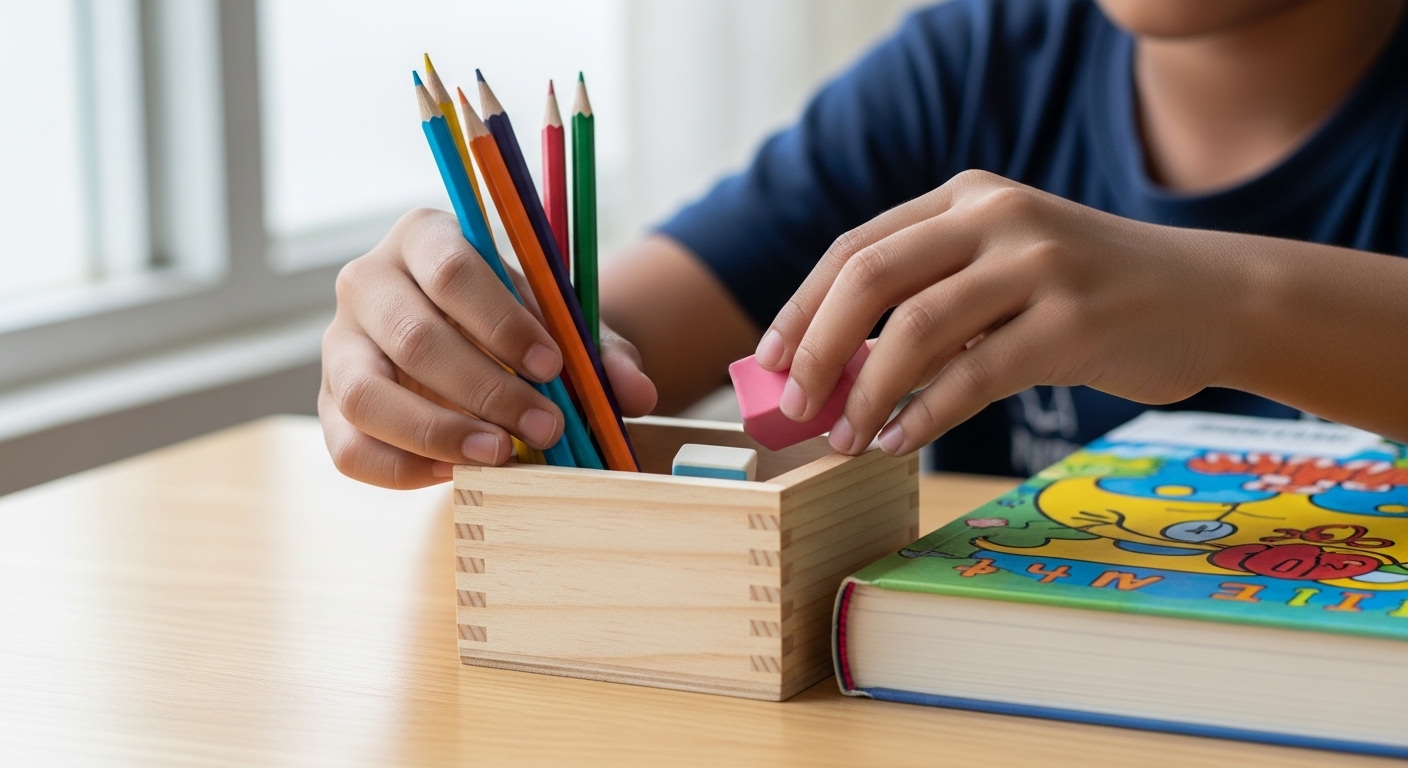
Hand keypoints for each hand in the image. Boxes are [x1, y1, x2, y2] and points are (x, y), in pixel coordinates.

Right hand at [319, 209, 656, 487]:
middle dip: (486, 389)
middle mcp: (368, 282)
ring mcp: (340, 345)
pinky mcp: (331, 403)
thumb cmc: (519, 324)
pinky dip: (403, 469)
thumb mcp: (564, 325)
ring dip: (438, 433)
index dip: (502, 321)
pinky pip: (349, 447)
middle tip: (546, 427)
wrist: (478, 344)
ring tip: (501, 456)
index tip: (553, 365)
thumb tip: (635, 395)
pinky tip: (458, 474)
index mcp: (424, 237)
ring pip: (367, 394)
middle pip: (413, 336)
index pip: (451, 269)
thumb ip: (601, 353)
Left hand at [752, 170, 1247, 456]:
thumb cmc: (1085, 295)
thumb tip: (831, 371)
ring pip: (917, 327)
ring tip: (846, 436)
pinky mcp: (1075, 321)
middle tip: (792, 405)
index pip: (856, 247)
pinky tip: (899, 440)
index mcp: (967, 198)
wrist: (1208, 296)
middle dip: (817, 347)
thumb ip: (928, 300)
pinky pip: (975, 374)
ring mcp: (1040, 264)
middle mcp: (998, 216)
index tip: (767, 363)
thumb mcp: (1003, 270)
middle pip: (871, 276)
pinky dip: (924, 413)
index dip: (803, 309)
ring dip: (867, 391)